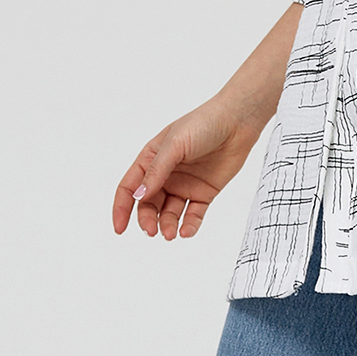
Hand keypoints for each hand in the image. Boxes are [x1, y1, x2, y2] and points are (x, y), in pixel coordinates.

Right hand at [112, 91, 267, 241]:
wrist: (237, 122)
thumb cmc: (203, 124)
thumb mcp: (174, 145)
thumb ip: (156, 172)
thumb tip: (138, 196)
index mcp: (150, 159)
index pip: (129, 187)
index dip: (122, 208)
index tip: (119, 228)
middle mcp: (165, 175)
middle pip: (148, 204)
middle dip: (147, 219)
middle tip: (151, 231)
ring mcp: (184, 185)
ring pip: (169, 212)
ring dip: (167, 225)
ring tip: (170, 234)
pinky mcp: (204, 193)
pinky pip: (193, 215)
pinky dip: (188, 225)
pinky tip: (185, 232)